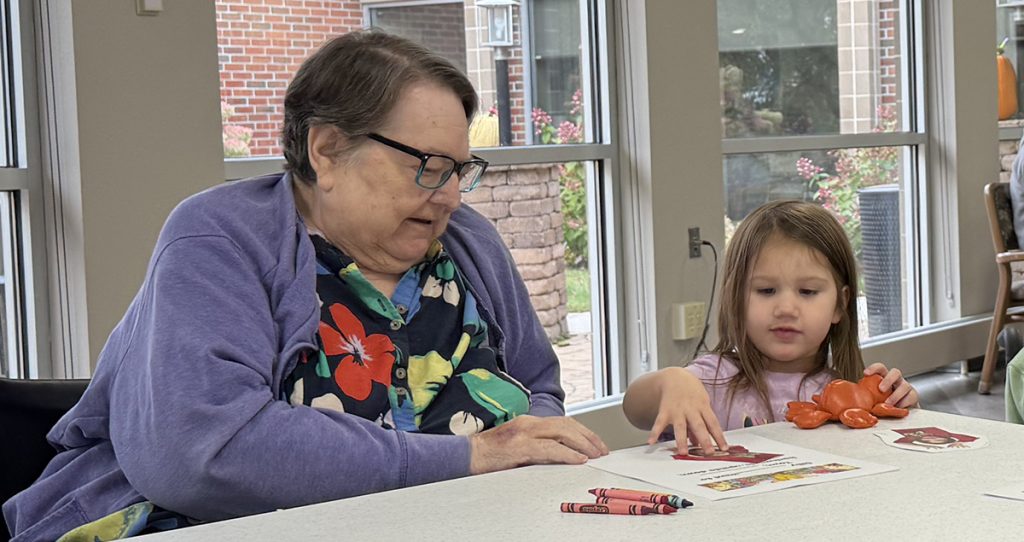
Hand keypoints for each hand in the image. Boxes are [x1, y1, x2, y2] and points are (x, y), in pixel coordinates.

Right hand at [468, 415, 608, 474]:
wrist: (466, 456)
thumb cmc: (490, 455)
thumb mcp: (518, 446)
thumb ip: (538, 446)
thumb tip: (563, 456)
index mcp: (529, 423)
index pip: (563, 422)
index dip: (583, 432)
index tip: (596, 444)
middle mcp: (529, 424)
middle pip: (567, 425)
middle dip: (588, 437)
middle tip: (602, 450)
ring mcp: (524, 434)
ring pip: (562, 433)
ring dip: (583, 444)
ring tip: (595, 455)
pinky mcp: (520, 447)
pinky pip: (549, 449)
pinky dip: (567, 454)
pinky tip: (578, 459)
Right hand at [646, 367, 727, 454]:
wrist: (674, 376)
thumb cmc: (691, 392)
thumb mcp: (701, 403)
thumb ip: (701, 423)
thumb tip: (699, 442)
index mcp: (703, 406)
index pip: (713, 423)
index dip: (719, 436)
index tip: (724, 449)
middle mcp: (691, 409)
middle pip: (699, 426)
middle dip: (704, 440)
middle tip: (709, 452)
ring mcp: (677, 410)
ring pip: (680, 426)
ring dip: (682, 440)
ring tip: (683, 452)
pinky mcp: (664, 411)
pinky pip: (659, 423)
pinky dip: (655, 432)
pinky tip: (651, 441)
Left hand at [864, 362, 918, 407]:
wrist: (900, 411)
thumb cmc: (882, 402)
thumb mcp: (872, 397)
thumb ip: (864, 396)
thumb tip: (845, 401)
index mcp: (884, 377)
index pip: (880, 368)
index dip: (874, 368)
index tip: (865, 373)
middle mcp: (896, 380)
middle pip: (895, 372)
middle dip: (888, 380)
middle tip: (881, 389)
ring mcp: (905, 387)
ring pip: (904, 385)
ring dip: (896, 394)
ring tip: (888, 403)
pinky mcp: (913, 396)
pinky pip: (912, 396)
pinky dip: (904, 402)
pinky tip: (899, 408)